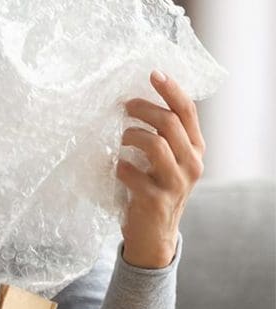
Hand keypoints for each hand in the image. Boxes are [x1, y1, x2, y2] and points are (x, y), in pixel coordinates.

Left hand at [117, 70, 205, 267]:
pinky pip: (132, 173)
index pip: (187, 112)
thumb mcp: (165, 161)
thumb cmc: (152, 189)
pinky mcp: (155, 199)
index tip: (152, 73)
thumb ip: (160, 135)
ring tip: (120, 137)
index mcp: (194, 149)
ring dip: (131, 134)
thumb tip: (133, 100)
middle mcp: (191, 163)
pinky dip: (119, 166)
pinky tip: (114, 167)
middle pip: (170, 123)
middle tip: (123, 105)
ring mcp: (175, 183)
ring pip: (155, 143)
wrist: (153, 235)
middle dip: (143, 108)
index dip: (170, 90)